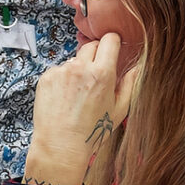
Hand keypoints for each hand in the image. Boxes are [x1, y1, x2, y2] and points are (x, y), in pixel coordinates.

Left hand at [23, 33, 137, 184]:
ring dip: (78, 69)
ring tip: (79, 94)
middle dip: (96, 55)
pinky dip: (63, 78)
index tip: (113, 48)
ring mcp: (60, 71)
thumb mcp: (119, 110)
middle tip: (97, 74)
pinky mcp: (45, 77)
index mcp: (102, 74)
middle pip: (91, 46)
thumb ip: (130, 84)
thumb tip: (138, 67)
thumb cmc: (92, 131)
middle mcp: (80, 68)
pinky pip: (58, 70)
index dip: (113, 42)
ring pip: (74, 60)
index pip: (109, 40)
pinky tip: (65, 97)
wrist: (60, 145)